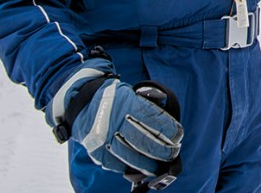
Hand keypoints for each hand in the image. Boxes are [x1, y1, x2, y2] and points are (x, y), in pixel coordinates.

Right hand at [47, 60, 182, 182]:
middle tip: (173, 154)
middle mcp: (114, 120)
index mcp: (125, 103)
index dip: (168, 129)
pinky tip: (140, 168)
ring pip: (130, 155)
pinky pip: (115, 164)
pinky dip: (129, 167)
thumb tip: (167, 117)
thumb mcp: (131, 93)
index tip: (178, 136)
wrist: (82, 103)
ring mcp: (103, 137)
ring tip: (158, 166)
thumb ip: (147, 103)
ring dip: (147, 163)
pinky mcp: (96, 151)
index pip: (152, 118)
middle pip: (143, 140)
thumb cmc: (114, 98)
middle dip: (162, 149)